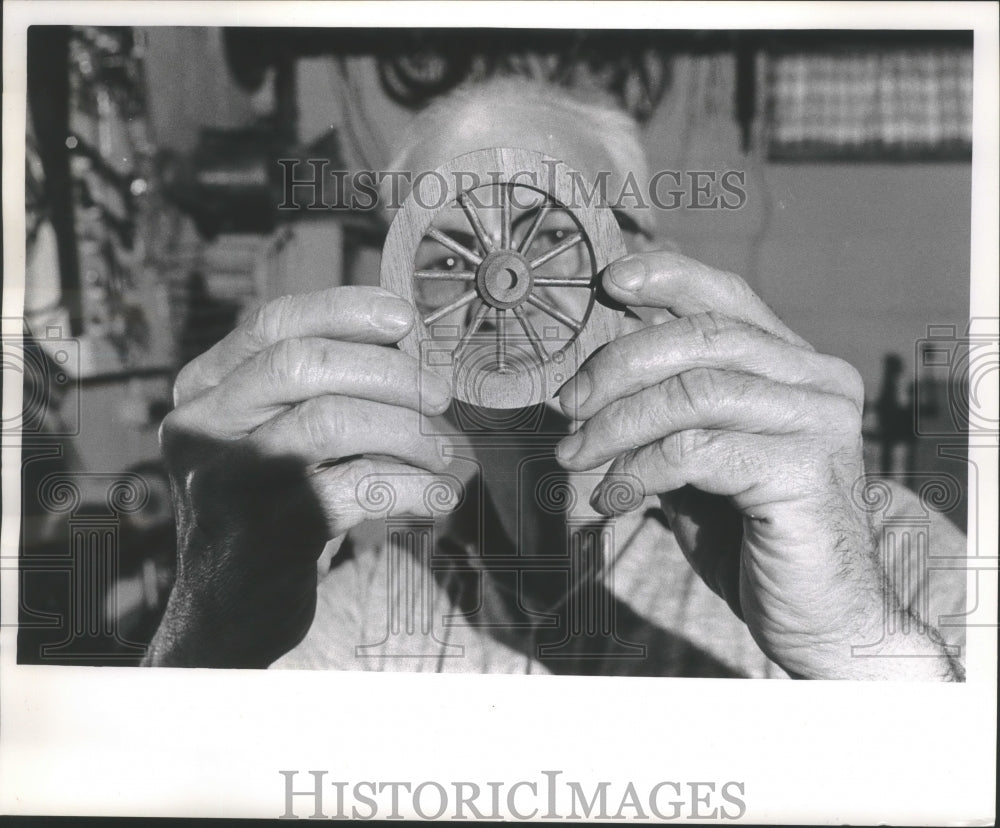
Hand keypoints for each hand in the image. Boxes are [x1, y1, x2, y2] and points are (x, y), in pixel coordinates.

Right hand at [144, 286, 455, 666]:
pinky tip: (437, 496)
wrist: (228, 608)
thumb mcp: (269, 435)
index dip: (345, 310)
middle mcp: (203, 427)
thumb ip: (317, 388)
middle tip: (440, 393)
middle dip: (389, 371)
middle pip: (303, 365)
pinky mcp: (266, 532)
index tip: (405, 318)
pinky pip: (358, 488)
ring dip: (407, 430)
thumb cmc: (270, 505)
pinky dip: (412, 486)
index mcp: (204, 389)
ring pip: (332, 421)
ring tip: (441, 451)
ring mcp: (229, 481)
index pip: (273, 323)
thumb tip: (407, 345)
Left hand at [555, 251, 961, 679]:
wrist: (819, 619)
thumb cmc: (749, 535)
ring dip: (617, 423)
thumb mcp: (701, 458)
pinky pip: (697, 450)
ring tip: (576, 456)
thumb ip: (672, 410)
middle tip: (567, 405)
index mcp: (797, 366)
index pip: (728, 298)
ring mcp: (819, 422)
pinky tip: (615, 496)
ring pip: (693, 392)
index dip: (667, 277)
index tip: (609, 282)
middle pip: (700, 340)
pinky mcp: (806, 470)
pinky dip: (640, 469)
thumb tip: (597, 371)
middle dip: (617, 365)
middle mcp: (818, 380)